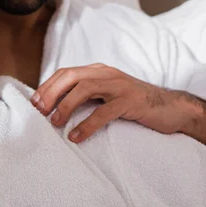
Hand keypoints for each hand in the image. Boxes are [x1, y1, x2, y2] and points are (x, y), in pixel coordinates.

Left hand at [30, 63, 188, 142]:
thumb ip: (85, 95)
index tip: (34, 103)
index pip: (65, 72)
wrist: (171, 107)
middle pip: (71, 76)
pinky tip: (76, 136)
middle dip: (51, 93)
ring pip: (85, 89)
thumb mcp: (106, 94)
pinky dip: (87, 124)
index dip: (47, 86)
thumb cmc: (133, 104)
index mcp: (98, 70)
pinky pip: (104, 112)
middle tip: (39, 111)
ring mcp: (120, 86)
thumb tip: (54, 106)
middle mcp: (107, 73)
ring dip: (66, 105)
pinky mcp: (131, 101)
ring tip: (54, 122)